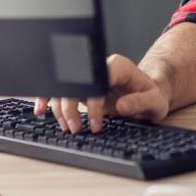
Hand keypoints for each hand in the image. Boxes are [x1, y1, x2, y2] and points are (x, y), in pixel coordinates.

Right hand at [33, 53, 170, 133]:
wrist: (150, 94)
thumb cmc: (153, 96)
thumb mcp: (155, 101)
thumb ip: (140, 102)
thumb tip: (121, 106)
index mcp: (117, 66)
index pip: (96, 81)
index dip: (93, 103)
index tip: (96, 124)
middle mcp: (99, 68)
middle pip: (74, 83)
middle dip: (70, 108)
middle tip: (76, 129)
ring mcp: (89, 77)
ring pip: (65, 88)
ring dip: (61, 109)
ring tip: (69, 128)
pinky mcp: (82, 87)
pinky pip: (61, 91)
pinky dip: (49, 100)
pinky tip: (40, 110)